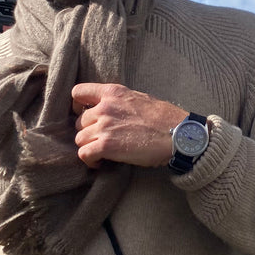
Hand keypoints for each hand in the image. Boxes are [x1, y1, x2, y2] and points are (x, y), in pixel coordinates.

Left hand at [71, 83, 185, 168]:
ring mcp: (104, 126)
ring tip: (101, 153)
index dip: (77, 105)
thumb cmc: (164, 118)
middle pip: (78, 122)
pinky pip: (83, 154)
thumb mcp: (139, 98)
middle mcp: (104, 107)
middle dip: (88, 132)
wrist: (177, 134)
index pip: (78, 92)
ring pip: (79, 139)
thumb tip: (111, 111)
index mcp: (113, 93)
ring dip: (89, 147)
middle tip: (101, 140)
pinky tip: (100, 163)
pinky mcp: (106, 146)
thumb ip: (120, 102)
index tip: (83, 114)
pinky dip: (89, 161)